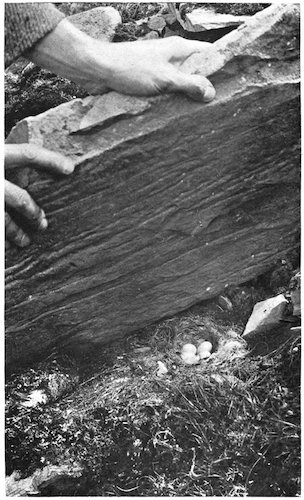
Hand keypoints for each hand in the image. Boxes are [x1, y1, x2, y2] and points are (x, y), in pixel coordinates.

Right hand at [5, 144, 73, 247]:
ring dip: (15, 231)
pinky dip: (4, 235)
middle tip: (44, 223)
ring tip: (25, 241)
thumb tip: (33, 165)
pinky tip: (8, 245)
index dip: (50, 160)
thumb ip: (9, 161)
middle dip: (34, 212)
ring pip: (4, 218)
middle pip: (19, 198)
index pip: (27, 154)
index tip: (70, 168)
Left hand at [27, 19, 216, 101]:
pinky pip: (166, 90)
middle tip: (216, 106)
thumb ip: (189, 84)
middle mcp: (171, 56)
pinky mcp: (147, 80)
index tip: (234, 81)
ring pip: (181, 82)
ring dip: (187, 96)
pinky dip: (172, 100)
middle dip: (205, 86)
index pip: (209, 53)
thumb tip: (211, 93)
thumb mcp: (165, 79)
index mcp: (179, 49)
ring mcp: (159, 68)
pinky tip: (175, 114)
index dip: (222, 65)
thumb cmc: (130, 69)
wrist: (97, 70)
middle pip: (196, 70)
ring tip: (198, 114)